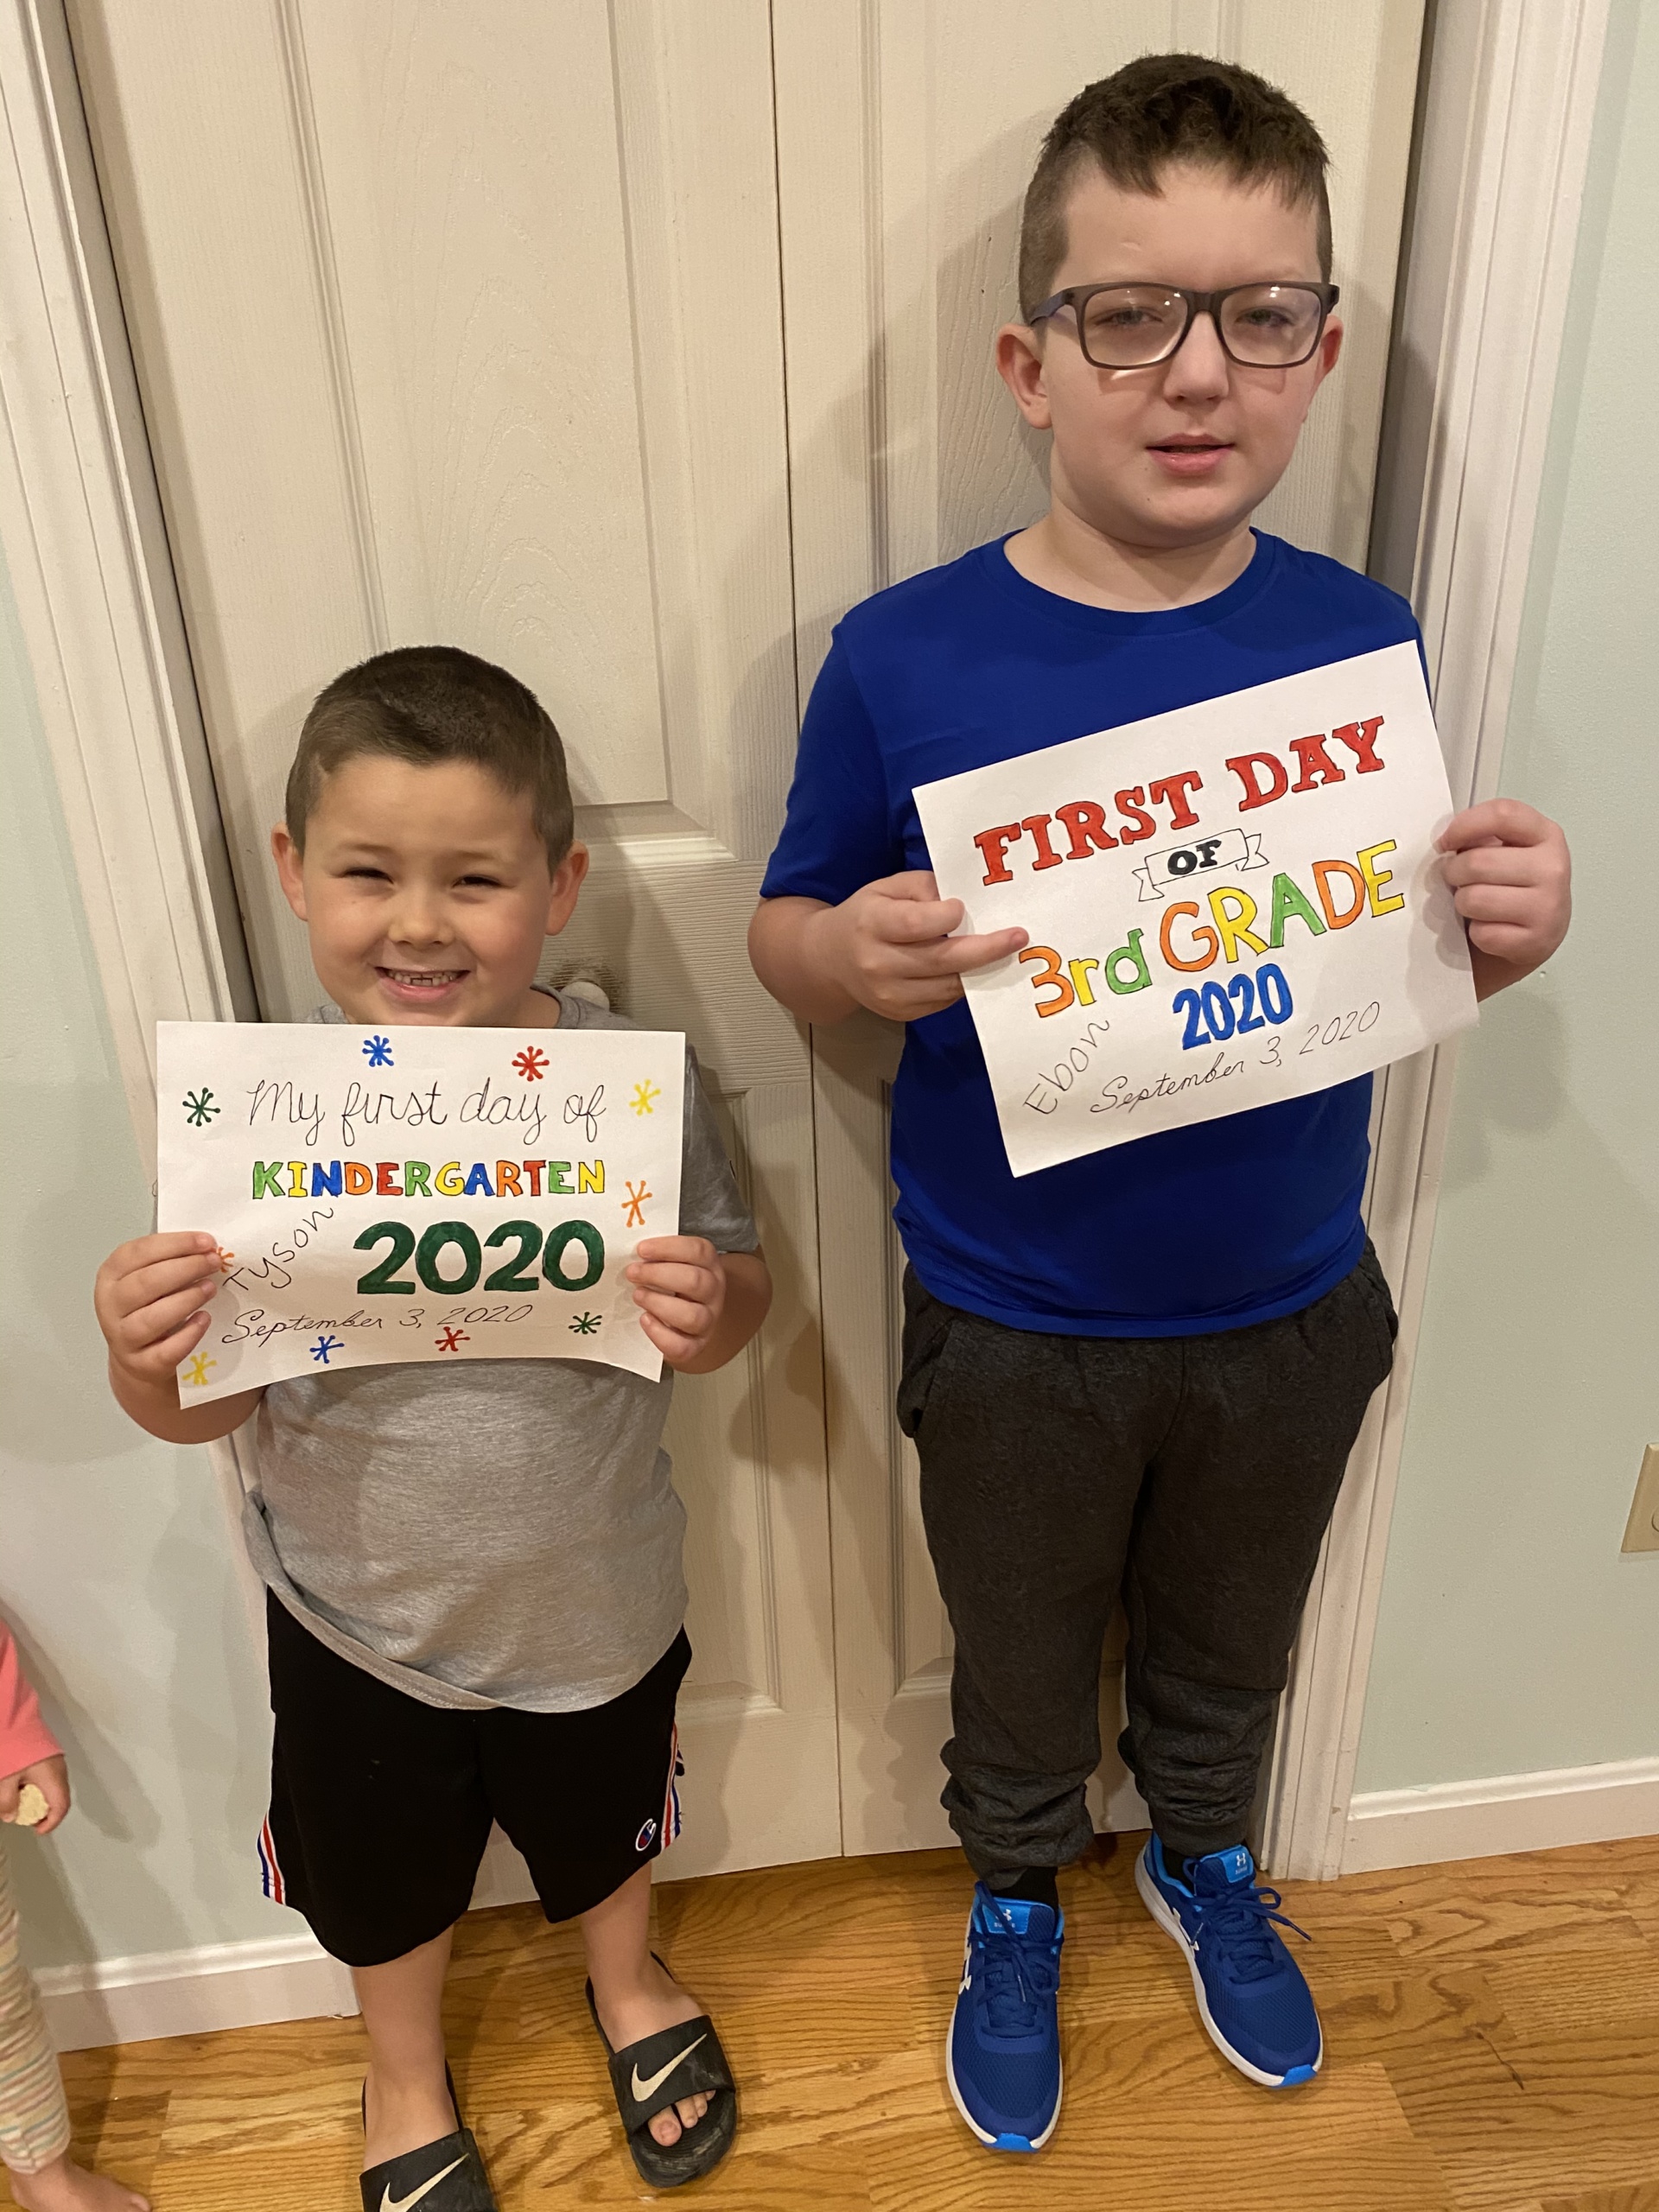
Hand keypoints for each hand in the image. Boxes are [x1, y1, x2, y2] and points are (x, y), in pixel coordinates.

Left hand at [0, 1754, 69, 1835]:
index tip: (37, 1830)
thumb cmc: (14, 1748)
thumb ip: (8, 1801)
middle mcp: (60, 1769)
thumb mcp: (6, 1779)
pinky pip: (49, 1777)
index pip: (60, 1807)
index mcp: (53, 1777)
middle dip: (43, 1811)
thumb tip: (11, 1816)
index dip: (50, 1823)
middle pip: (59, 1798)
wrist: (15, 1719)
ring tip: (20, 1800)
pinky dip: (39, 1786)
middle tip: (26, 1816)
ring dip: (39, 1798)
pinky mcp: (50, 1754)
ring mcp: (56, 1760)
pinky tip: (22, 1784)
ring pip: (54, 1787)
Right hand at [95, 1231, 224, 1385]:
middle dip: (185, 1268)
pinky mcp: (142, 1364)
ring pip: (152, 1318)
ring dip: (186, 1300)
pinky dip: (188, 1334)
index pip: (138, 1252)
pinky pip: (166, 1351)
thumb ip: (171, 1261)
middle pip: (145, 1283)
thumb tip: (207, 1248)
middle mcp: (111, 1306)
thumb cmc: (147, 1308)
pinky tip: (204, 1319)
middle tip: (214, 1263)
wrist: (139, 1358)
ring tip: (210, 1289)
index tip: (207, 1242)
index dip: (175, 1244)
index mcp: (111, 1275)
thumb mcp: (150, 1278)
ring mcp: (123, 1337)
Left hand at [627, 1237, 728, 1367]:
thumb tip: (625, 1250)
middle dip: (658, 1275)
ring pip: (693, 1316)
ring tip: (637, 1295)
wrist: (691, 1319)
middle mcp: (713, 1292)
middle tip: (632, 1273)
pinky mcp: (696, 1345)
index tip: (641, 1249)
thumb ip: (657, 1257)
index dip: (668, 1248)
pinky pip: (683, 1346)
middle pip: (695, 1281)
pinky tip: (645, 1320)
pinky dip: (660, 1334)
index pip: (697, 1251)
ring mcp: (707, 1320)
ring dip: (659, 1304)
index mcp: (709, 1264)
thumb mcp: (674, 1264)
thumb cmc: (675, 1285)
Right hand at [815, 870, 1028, 1020]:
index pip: (916, 924)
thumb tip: (964, 901)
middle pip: (941, 960)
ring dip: (980, 969)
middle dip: (985, 949)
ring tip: (1004, 952)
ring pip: (948, 985)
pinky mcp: (900, 1013)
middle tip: (1018, 937)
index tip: (962, 908)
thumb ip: (924, 888)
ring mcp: (888, 995)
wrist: (830, 960)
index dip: (947, 916)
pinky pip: (944, 1000)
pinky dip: (963, 983)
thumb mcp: (887, 888)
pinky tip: (974, 968)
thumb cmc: (866, 915)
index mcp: (870, 924)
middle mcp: (876, 963)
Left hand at [1439, 798, 1570, 996]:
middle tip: (1458, 881)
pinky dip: (1477, 934)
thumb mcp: (1503, 851)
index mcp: (1545, 835)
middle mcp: (1553, 868)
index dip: (1464, 826)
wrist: (1530, 938)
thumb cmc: (1510, 889)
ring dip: (1463, 904)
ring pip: (1474, 899)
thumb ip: (1480, 836)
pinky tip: (1491, 928)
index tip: (1445, 842)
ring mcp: (1549, 906)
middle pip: (1477, 862)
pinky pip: (1482, 933)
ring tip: (1475, 905)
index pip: (1503, 815)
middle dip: (1454, 873)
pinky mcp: (1537, 941)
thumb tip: (1444, 839)